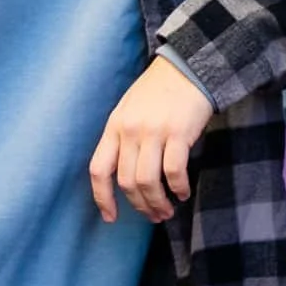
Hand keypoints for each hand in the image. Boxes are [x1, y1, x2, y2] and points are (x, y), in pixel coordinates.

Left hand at [90, 56, 214, 224]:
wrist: (187, 67)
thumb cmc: (158, 91)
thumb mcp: (129, 110)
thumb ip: (123, 138)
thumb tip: (123, 177)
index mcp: (114, 126)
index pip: (98, 169)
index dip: (102, 198)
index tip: (111, 218)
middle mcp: (130, 130)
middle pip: (126, 181)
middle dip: (139, 205)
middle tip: (153, 216)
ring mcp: (153, 131)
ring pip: (148, 181)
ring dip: (158, 202)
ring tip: (167, 210)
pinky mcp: (178, 132)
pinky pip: (174, 171)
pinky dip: (178, 188)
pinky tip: (183, 193)